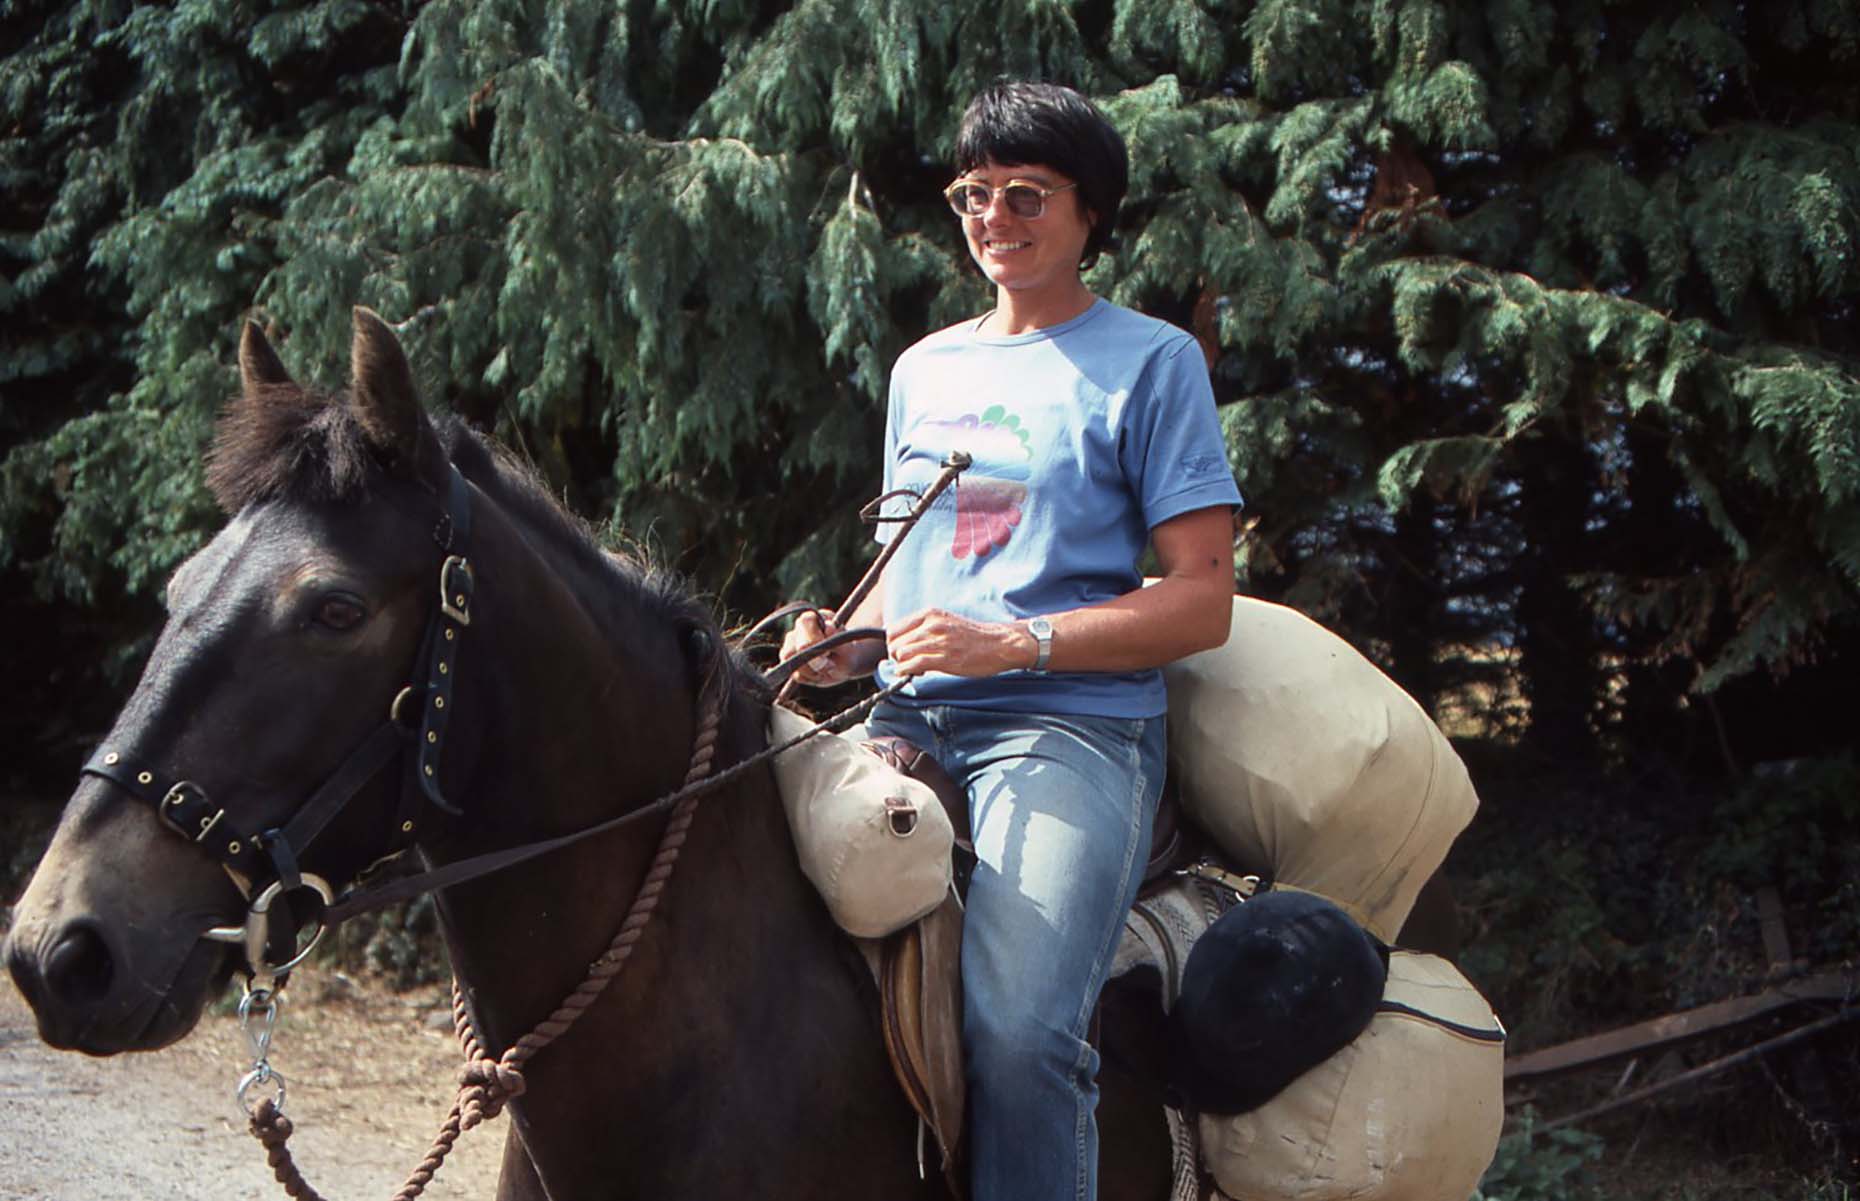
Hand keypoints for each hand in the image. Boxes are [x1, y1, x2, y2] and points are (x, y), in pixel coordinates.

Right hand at [780, 610, 868, 686]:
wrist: (845, 664)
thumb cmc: (847, 652)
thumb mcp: (849, 647)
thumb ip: (839, 638)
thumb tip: (828, 627)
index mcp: (811, 618)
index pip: (805, 622)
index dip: (815, 638)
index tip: (828, 651)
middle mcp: (797, 630)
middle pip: (795, 646)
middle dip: (814, 661)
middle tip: (830, 665)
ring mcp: (790, 646)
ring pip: (792, 662)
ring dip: (812, 671)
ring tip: (827, 669)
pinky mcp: (789, 663)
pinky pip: (796, 675)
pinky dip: (811, 678)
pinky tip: (821, 674)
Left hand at [886, 608, 1035, 677]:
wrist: (999, 644)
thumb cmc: (974, 637)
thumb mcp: (946, 622)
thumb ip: (925, 628)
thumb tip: (903, 642)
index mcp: (930, 614)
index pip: (894, 628)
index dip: (894, 643)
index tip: (902, 651)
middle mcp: (931, 625)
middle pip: (894, 643)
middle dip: (897, 656)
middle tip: (908, 662)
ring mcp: (937, 641)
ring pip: (900, 653)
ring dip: (902, 664)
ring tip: (915, 668)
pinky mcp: (944, 658)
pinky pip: (912, 665)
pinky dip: (906, 672)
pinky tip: (914, 674)